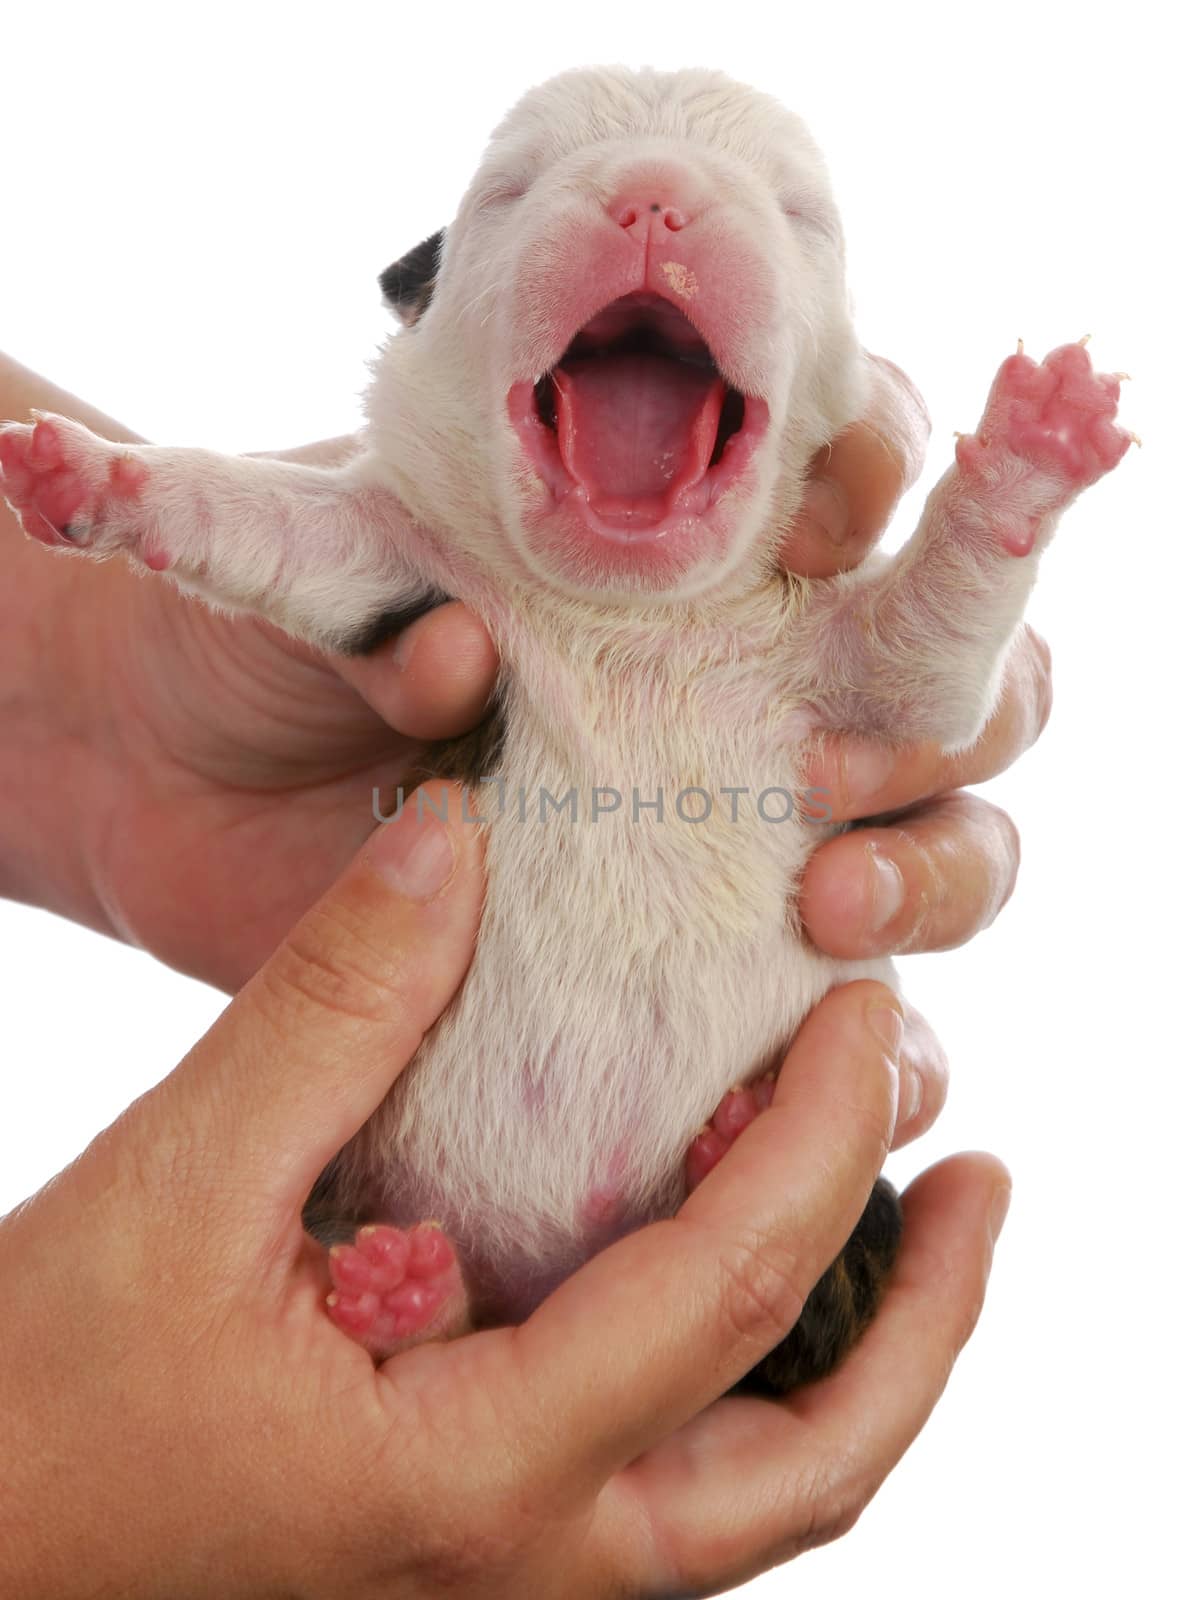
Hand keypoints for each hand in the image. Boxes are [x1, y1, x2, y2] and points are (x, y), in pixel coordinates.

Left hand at [0, 352, 1043, 1039]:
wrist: (170, 778)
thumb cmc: (261, 631)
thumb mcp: (321, 568)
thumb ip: (397, 600)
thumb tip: (466, 656)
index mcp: (677, 543)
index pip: (852, 475)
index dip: (875, 482)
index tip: (812, 529)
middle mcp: (737, 682)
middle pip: (949, 678)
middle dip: (945, 711)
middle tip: (831, 759)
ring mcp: (729, 829)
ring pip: (942, 842)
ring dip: (936, 872)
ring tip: (830, 904)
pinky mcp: (696, 966)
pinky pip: (842, 1016)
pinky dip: (880, 1045)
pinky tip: (838, 1054)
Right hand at [0, 786, 1009, 1597]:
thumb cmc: (44, 1391)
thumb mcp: (177, 1183)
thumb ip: (332, 1004)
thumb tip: (453, 833)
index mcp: (467, 1476)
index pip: (726, 1298)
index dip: (821, 1139)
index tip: (859, 1006)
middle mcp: (524, 1561)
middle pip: (812, 1467)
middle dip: (927, 1313)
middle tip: (984, 1176)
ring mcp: (509, 1571)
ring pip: (762, 1497)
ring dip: (866, 1362)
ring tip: (918, 1224)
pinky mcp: (477, 1537)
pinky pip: (678, 1482)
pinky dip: (753, 1380)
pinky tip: (745, 1276)